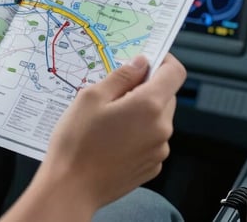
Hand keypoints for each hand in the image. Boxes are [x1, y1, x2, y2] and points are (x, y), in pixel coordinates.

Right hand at [35, 54, 185, 215]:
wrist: (71, 188)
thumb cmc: (77, 143)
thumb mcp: (91, 97)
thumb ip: (120, 76)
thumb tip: (139, 63)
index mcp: (149, 106)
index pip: (175, 73)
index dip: (163, 61)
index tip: (147, 59)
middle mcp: (161, 128)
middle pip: (165, 95)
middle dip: (144, 88)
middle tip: (114, 91)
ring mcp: (159, 150)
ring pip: (157, 118)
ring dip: (140, 112)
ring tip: (107, 120)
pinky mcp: (151, 166)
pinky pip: (151, 139)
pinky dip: (137, 133)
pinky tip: (111, 139)